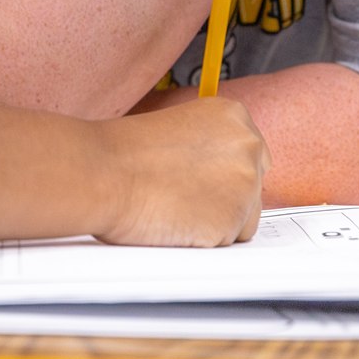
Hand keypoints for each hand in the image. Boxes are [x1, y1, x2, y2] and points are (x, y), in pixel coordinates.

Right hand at [94, 97, 267, 246]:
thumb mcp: (178, 129)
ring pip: (245, 218)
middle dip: (227, 197)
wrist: (103, 174)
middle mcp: (248, 146)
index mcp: (233, 116)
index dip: (225, 173)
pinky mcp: (233, 222)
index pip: (252, 154)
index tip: (203, 179)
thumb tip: (220, 173)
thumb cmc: (124, 153)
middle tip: (187, 197)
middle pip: (254, 186)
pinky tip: (176, 223)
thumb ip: (210, 147)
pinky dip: (205, 240)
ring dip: (217, 221)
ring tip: (176, 209)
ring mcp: (245, 185)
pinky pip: (227, 242)